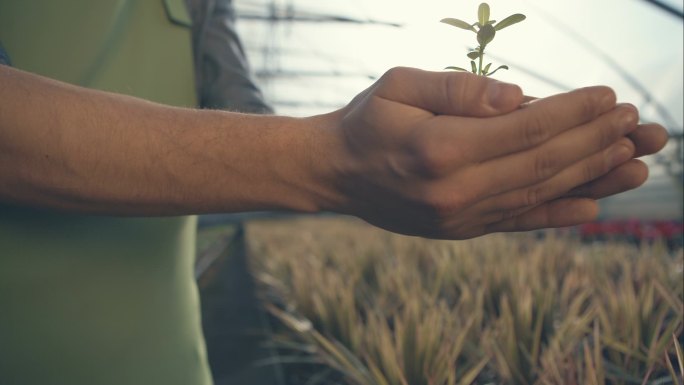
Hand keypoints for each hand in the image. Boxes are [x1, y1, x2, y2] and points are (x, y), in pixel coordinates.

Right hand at [316, 67, 642, 238]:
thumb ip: (457, 89)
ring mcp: (458, 217)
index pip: (524, 129)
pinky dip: (558, 213)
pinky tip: (593, 205)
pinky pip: (517, 221)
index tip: (609, 97)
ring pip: (538, 194)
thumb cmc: (367, 120)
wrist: (335, 173)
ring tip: (635, 161)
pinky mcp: (459, 230)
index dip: (573, 113)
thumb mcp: (398, 85)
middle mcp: (454, 190)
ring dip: (590, 176)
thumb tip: (518, 97)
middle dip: (594, 142)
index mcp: (439, 149)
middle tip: (636, 124)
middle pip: (542, 164)